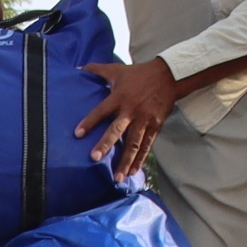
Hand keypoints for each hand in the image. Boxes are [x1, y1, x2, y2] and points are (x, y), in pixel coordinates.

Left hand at [74, 58, 180, 172]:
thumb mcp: (117, 69)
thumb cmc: (139, 74)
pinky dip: (140, 159)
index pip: (101, 111)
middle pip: (117, 130)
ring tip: (117, 178)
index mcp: (119, 97)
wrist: (169, 76)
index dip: (89, 121)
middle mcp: (131, 110)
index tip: (77, 134)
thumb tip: (77, 68)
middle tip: (94, 158)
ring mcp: (144, 120)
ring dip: (125, 161)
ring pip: (133, 144)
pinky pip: (147, 145)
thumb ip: (96, 70)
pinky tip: (133, 172)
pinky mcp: (156, 126)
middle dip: (106, 144)